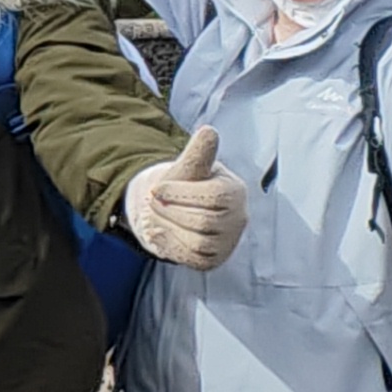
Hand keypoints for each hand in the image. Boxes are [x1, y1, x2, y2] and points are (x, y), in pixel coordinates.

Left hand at [124, 124, 248, 268]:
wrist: (177, 209)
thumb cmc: (186, 184)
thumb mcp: (189, 167)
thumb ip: (198, 152)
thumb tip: (208, 131)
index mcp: (235, 191)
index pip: (215, 197)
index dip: (181, 194)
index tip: (157, 189)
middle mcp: (238, 219)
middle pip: (204, 222)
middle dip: (171, 212)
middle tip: (152, 202)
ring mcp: (228, 242)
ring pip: (198, 242)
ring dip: (169, 228)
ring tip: (156, 215)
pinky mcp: (214, 260)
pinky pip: (192, 258)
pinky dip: (171, 245)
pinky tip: (160, 231)